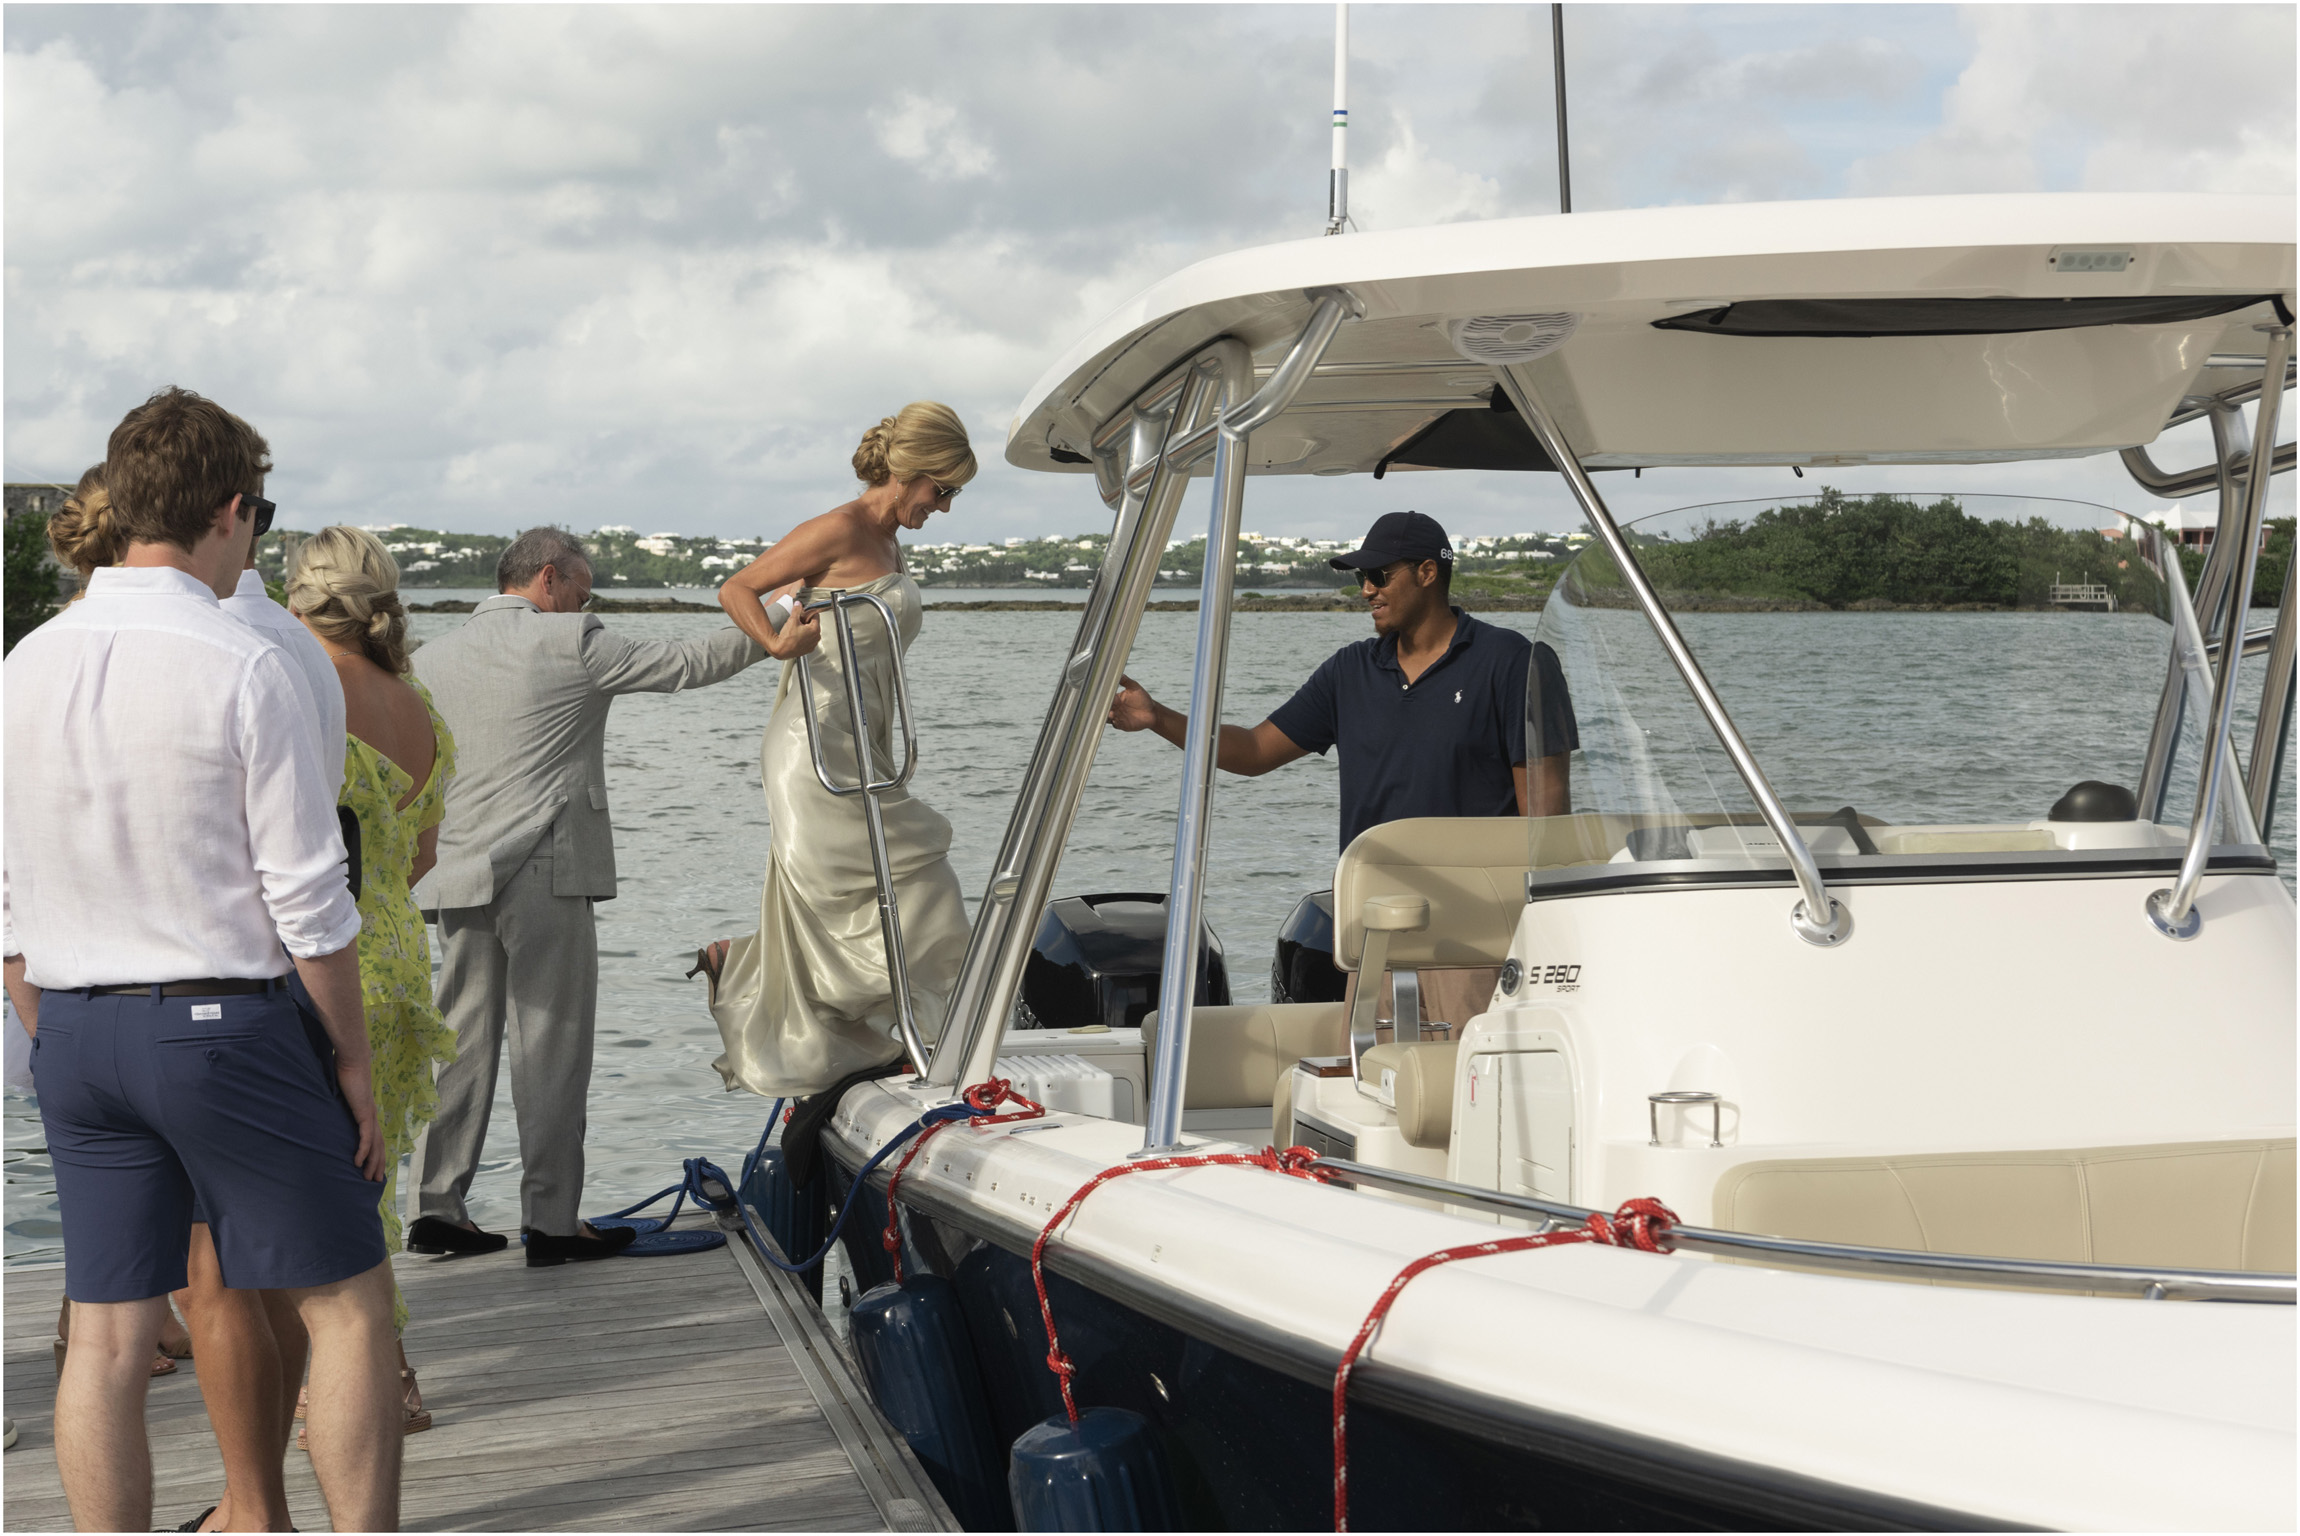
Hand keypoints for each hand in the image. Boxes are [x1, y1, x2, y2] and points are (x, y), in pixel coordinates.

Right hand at [335, 1058, 386, 1181]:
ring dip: (372, 1163)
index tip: (372, 1170)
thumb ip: (336, 1107)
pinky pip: (366, 1136)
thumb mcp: (338, 1097)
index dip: (375, 1155)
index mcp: (367, 1114)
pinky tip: (358, 1162)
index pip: (375, 1140)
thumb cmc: (344, 1074)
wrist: (351, 1061)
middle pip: (379, 1147)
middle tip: (373, 1182)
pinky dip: (363, 1150)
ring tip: (368, 1178)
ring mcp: (370, 1115)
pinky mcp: (364, 1113)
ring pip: (376, 1145)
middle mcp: (372, 1117)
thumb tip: (324, 1114)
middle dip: (377, 1165)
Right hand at [762, 581, 822, 661]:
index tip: (802, 614)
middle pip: (814, 624)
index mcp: (815, 629)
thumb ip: (796, 610)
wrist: (781, 650)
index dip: (808, 613)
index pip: (816, 616)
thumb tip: (798, 604)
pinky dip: (805, 636)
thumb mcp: (792, 620)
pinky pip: (809, 639)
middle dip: (807, 621)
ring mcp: (813, 644)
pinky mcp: (809, 649)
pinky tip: (797, 636)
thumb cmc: (787, 638)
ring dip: (806, 629)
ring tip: (797, 629)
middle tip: (798, 621)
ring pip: (812, 632)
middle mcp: (816, 638)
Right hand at [1108, 674, 1157, 731]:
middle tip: (1105, 705)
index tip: (1103, 695)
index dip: (1104, 697)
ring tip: (1111, 713)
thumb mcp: (1135, 688)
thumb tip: (1119, 673)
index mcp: (1116, 699)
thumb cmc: (1143, 698)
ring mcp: (1118, 717)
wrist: (1152, 712)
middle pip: (1104, 708)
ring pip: (1108, 717)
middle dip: (1103, 707)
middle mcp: (1115, 708)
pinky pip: (1115, 725)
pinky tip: (1116, 721)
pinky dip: (1114, 723)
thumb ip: (1126, 681)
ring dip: (1108, 716)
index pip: (1107, 698)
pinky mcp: (1122, 725)